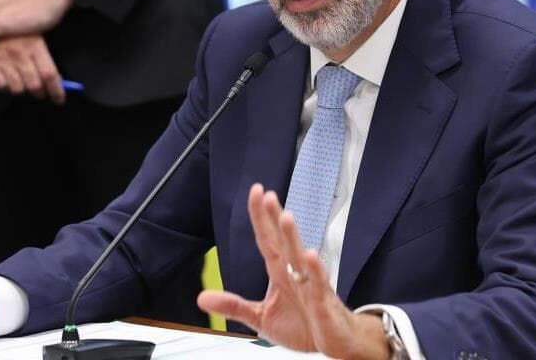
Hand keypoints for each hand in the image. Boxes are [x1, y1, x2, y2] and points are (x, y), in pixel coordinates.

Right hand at [0, 34, 65, 103]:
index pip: (50, 74)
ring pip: (18, 89)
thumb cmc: (15, 32)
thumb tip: (57, 80)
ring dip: (22, 89)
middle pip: (35, 85)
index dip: (57, 91)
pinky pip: (1, 86)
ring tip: (21, 82)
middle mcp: (20, 54)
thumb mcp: (33, 38)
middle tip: (39, 92)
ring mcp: (3, 59)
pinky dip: (5, 87)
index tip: (59, 100)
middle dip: (39, 93)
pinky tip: (7, 79)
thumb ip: (44, 59)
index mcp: (35, 46)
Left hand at [198, 184, 390, 359]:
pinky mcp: (323, 302)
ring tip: (286, 217)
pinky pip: (319, 284)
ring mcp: (310, 284)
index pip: (266, 238)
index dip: (260, 216)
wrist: (333, 343)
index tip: (256, 191)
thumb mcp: (261, 316)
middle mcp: (294, 271)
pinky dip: (315, 270)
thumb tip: (202, 298)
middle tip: (268, 196)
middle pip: (282, 240)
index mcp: (278, 271)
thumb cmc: (302, 324)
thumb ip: (233, 305)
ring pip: (299, 256)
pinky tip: (310, 256)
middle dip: (275, 218)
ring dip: (293, 237)